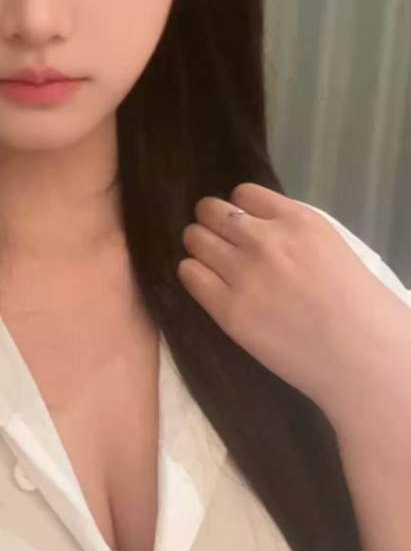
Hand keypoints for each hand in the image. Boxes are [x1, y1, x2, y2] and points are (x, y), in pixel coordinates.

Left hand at [176, 182, 406, 427]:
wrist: (361, 357)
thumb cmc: (356, 307)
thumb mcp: (330, 247)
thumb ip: (292, 232)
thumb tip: (256, 226)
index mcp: (298, 220)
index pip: (244, 193)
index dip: (238, 208)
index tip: (241, 223)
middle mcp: (265, 240)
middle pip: (212, 211)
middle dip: (210, 222)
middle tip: (215, 239)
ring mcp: (243, 273)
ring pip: (195, 238)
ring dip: (198, 245)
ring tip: (207, 260)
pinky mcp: (227, 308)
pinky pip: (189, 274)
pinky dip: (192, 273)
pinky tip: (204, 282)